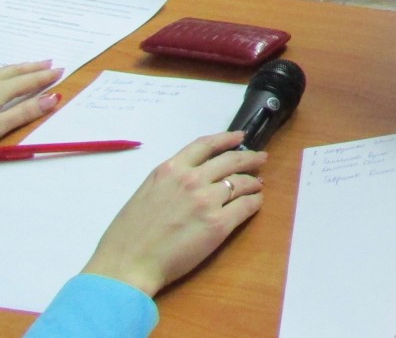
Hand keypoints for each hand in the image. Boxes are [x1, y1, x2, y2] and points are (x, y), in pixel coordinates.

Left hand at [0, 60, 64, 137]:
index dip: (43, 76)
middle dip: (32, 68)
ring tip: (27, 66)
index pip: (25, 81)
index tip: (61, 70)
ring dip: (16, 69)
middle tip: (48, 62)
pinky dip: (3, 74)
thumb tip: (55, 97)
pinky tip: (3, 77)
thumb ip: (23, 113)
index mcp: (0, 90)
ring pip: (1, 72)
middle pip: (12, 72)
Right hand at [81, 131, 265, 298]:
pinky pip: (246, 206)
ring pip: (241, 182)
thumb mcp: (145, 192)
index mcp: (170, 170)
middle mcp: (192, 179)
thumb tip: (190, 178)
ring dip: (253, 182)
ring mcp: (207, 200)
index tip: (240, 137)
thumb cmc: (127, 236)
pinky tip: (255, 202)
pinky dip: (254, 202)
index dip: (227, 139)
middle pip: (230, 160)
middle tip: (260, 158)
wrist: (127, 266)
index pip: (205, 145)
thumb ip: (170, 181)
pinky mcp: (219, 224)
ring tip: (258, 184)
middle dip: (249, 158)